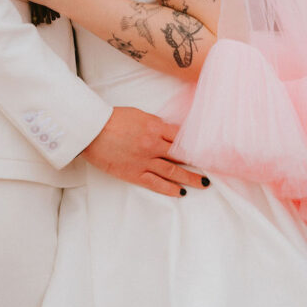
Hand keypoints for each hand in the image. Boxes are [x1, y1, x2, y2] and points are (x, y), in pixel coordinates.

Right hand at [82, 107, 208, 196]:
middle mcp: (154, 144)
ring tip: (202, 183)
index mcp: (155, 126)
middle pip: (181, 155)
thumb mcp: (139, 115)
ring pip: (173, 171)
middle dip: (198, 162)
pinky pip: (156, 183)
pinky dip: (169, 188)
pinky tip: (180, 192)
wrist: (92, 130)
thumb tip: (169, 132)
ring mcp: (145, 160)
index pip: (182, 137)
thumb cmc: (114, 119)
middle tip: (213, 168)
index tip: (207, 149)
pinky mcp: (135, 173)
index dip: (196, 144)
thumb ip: (155, 124)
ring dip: (189, 178)